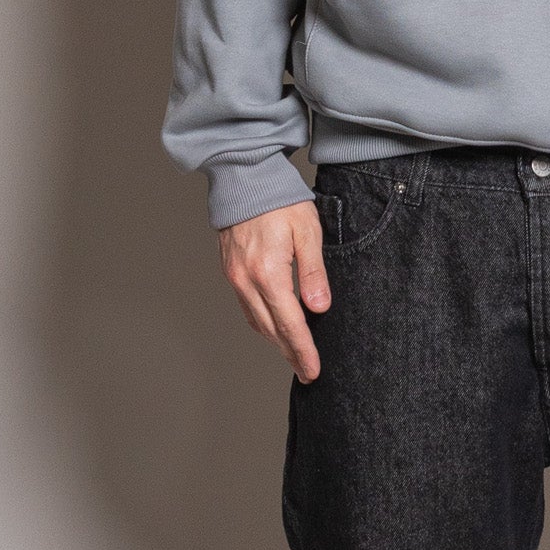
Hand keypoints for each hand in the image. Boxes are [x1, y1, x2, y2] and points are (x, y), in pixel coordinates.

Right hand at [219, 199, 331, 381]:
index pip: (290, 323)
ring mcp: (235, 277)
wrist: (243, 177)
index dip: (303, 350)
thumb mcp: (307, 230)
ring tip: (294, 355)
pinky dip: (263, 323)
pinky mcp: (231, 271)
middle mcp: (247, 280)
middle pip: (272, 329)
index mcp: (269, 273)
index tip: (313, 370)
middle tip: (308, 372)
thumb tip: (319, 308)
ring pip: (257, 321)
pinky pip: (247, 307)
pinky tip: (275, 328)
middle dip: (291, 354)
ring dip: (276, 342)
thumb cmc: (279, 199)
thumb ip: (313, 271)